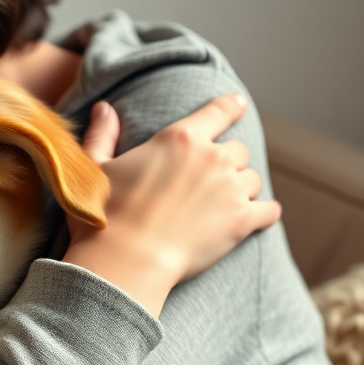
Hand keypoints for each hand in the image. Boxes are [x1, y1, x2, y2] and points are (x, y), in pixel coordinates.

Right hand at [65, 94, 280, 316]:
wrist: (125, 260)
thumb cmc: (104, 215)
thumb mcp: (95, 169)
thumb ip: (102, 135)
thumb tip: (104, 109)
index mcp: (180, 138)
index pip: (218, 111)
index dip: (230, 106)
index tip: (238, 104)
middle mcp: (212, 157)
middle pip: (237, 150)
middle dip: (226, 163)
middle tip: (208, 181)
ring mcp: (230, 189)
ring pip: (252, 180)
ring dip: (241, 189)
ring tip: (222, 204)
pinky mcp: (241, 220)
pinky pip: (268, 210)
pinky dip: (264, 213)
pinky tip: (258, 217)